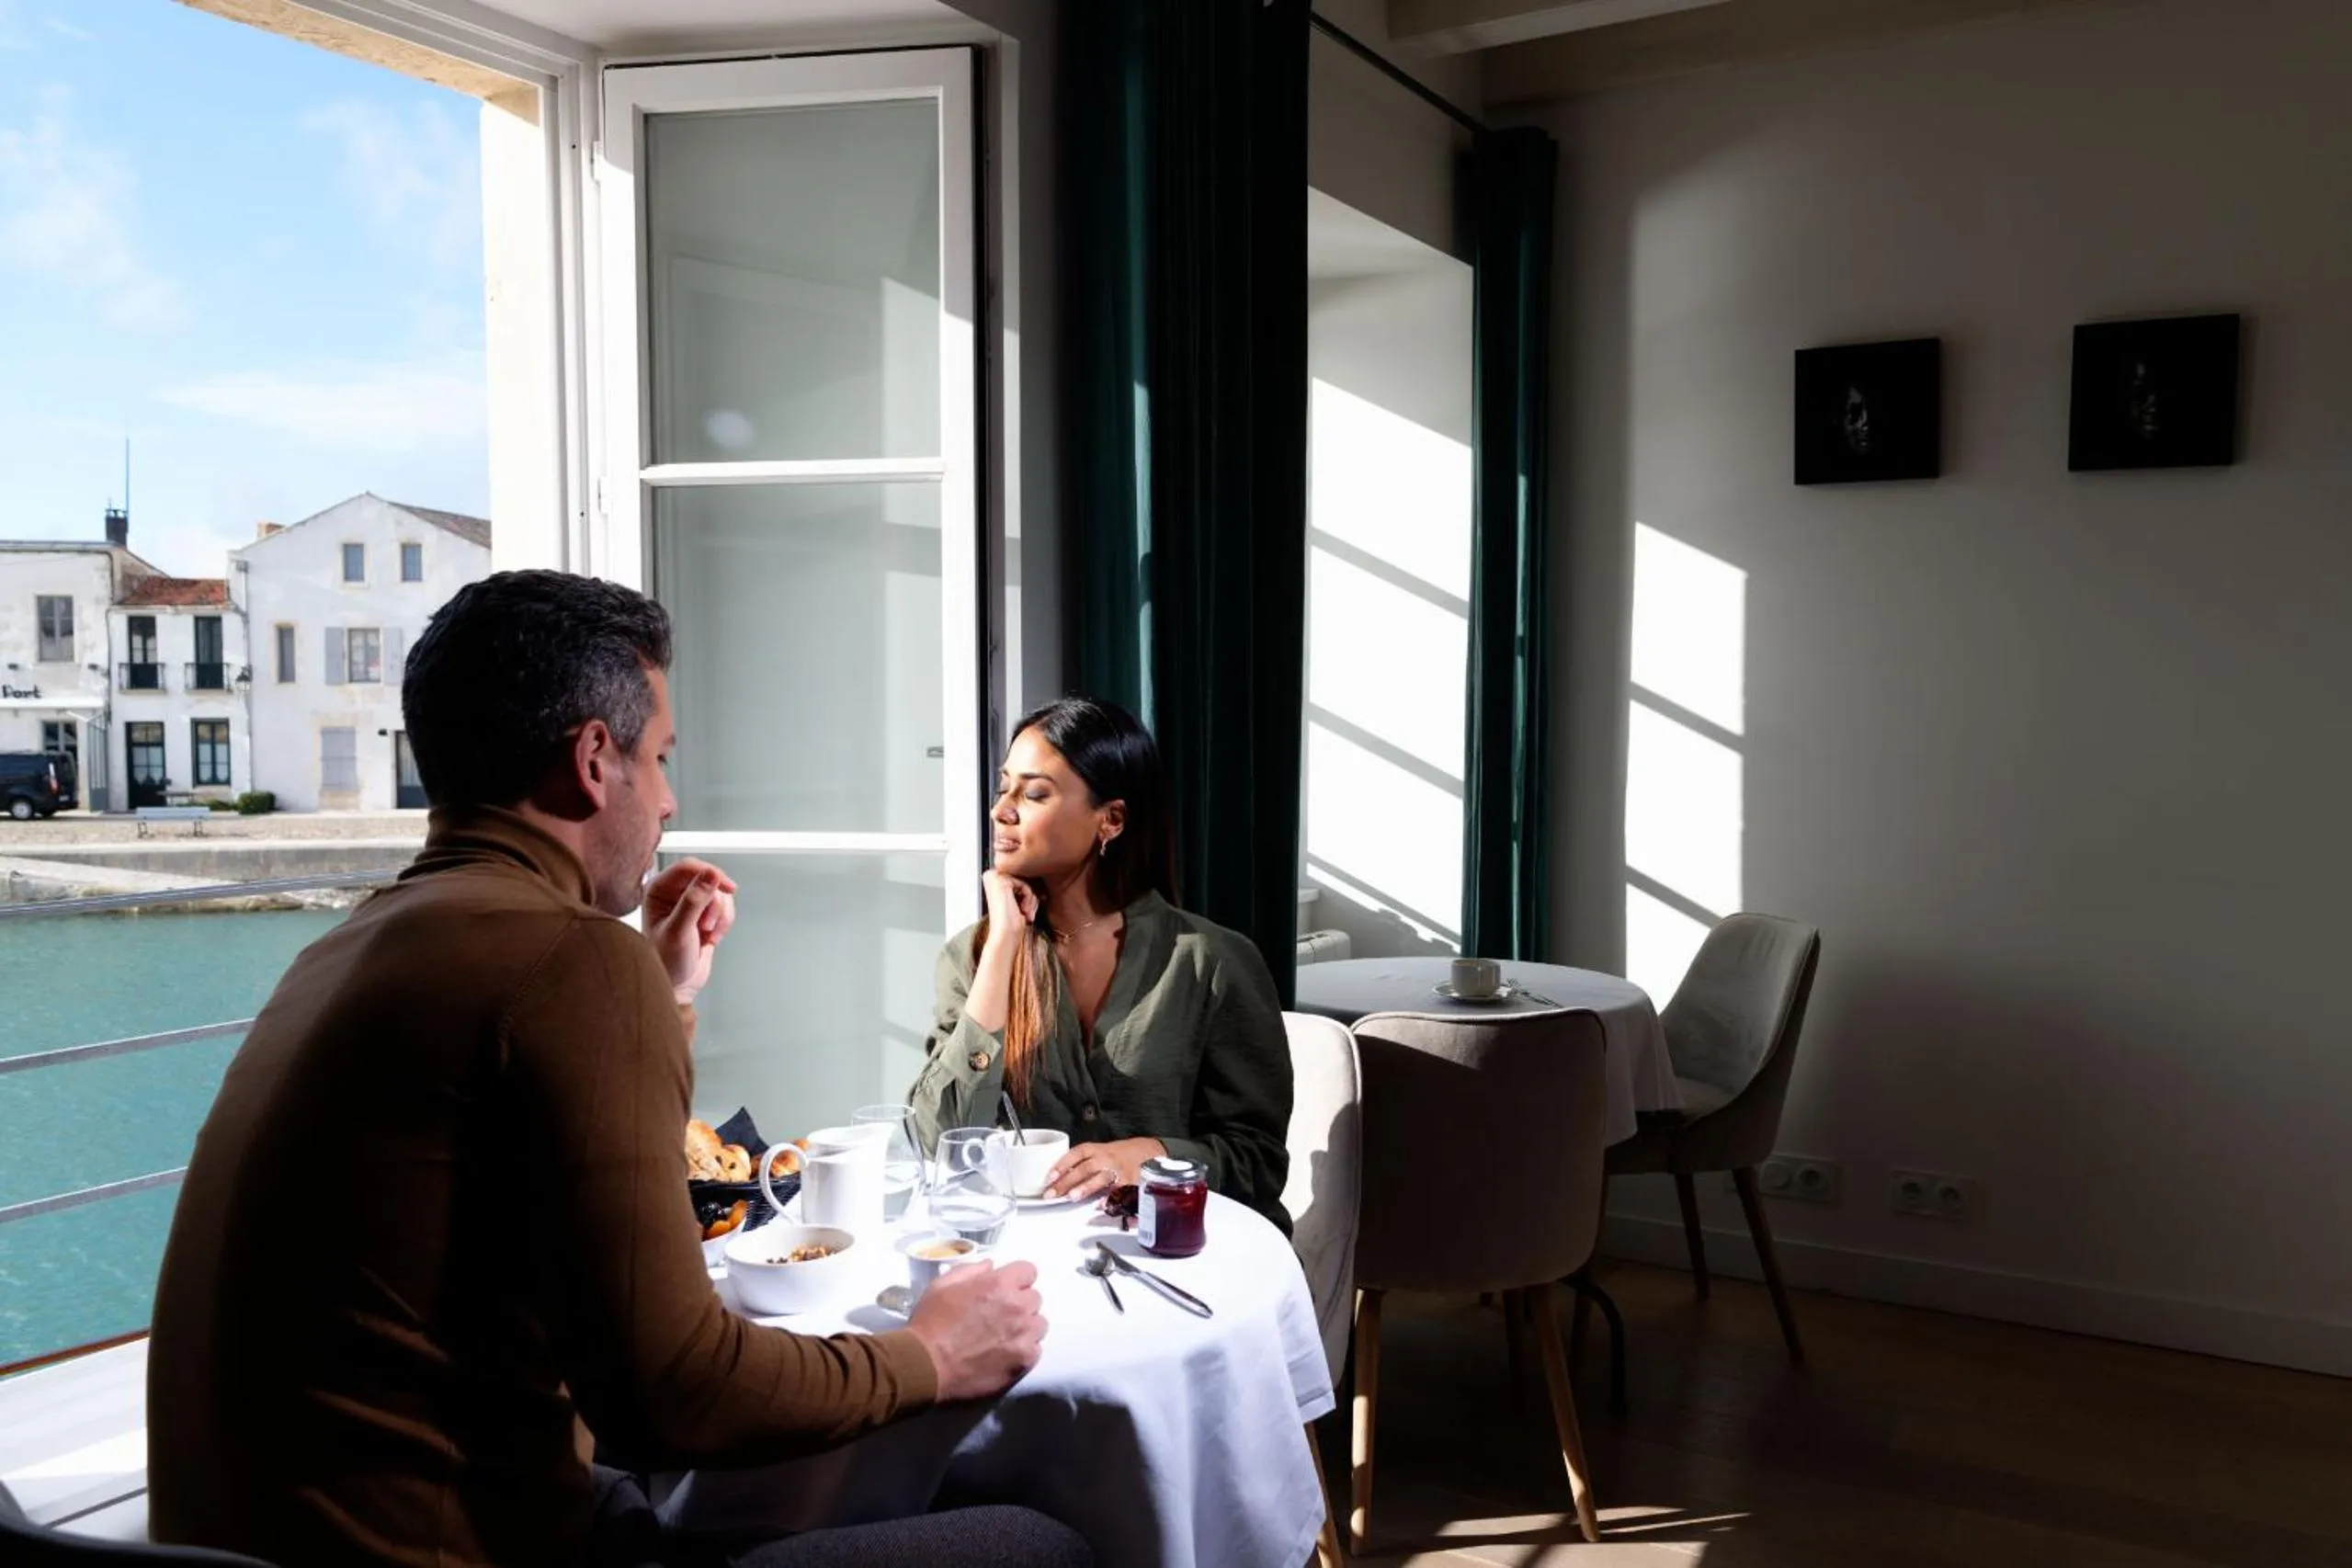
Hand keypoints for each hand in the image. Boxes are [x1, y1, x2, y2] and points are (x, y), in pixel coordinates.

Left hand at [644, 858, 736, 1004]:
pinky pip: (725, 906)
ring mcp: (690, 903)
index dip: (709, 873)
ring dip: (720, 915)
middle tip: (706, 924)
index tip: (725, 886)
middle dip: (714, 903)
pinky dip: (724, 922)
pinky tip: (712, 937)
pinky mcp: (705, 914)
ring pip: (719, 893)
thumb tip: (710, 875)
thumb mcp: (679, 931)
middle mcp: (673, 893)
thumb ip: (694, 901)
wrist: (677, 986)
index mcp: (658, 890)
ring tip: (707, 933)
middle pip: (708, 879)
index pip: (688, 867)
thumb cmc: (665, 962)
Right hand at [905, 1259, 1045, 1401]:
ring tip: (1005, 1336)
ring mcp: (1024, 1334)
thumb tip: (991, 1266)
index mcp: (1000, 1283)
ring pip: (1039, 1323)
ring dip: (1026, 1327)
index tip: (1006, 1289)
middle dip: (1020, 1303)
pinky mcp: (1025, 1359)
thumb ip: (971, 1270)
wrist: (926, 1365)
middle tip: (1000, 1315)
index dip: (1016, 1279)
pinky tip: (1005, 1354)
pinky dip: (1024, 1350)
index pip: (1029, 1271)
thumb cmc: (931, 1322)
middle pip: (1034, 1298)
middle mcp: (1018, 1306)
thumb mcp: (943, 1285)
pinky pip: (1036, 1349)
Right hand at [979, 869, 1037, 943]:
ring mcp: (993, 877)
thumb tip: (1039, 874)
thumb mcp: (1020, 897)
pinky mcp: (1000, 881)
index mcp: (993, 879)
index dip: (1029, 893)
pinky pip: (1024, 884)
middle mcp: (990, 875)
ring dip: (1031, 899)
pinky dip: (1028, 898)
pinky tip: (1022, 911)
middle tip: (1028, 913)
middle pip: (1024, 876)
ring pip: (1026, 880)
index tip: (1030, 908)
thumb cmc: (1013, 922)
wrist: (1005, 935)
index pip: (1021, 876)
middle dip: (1031, 896)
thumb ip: (1023, 884)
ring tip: (1025, 913)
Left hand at [1042, 1137, 1165, 1201]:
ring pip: (1101, 1177)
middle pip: (1085, 1168)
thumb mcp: (1099, 1154)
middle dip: (1067, 1181)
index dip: (1061, 1165)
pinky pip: (1119, 1190)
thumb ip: (1081, 1166)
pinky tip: (1100, 1205)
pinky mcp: (1130, 1181)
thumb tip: (1059, 1182)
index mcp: (1096, 1150)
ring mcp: (1119, 1169)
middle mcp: (1106, 1158)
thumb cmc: (1118, 1156)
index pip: (1076, 1154)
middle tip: (1052, 1193)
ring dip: (1086, 1187)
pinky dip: (1109, 1198)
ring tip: (1072, 1197)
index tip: (1049, 1178)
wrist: (1148, 1152)